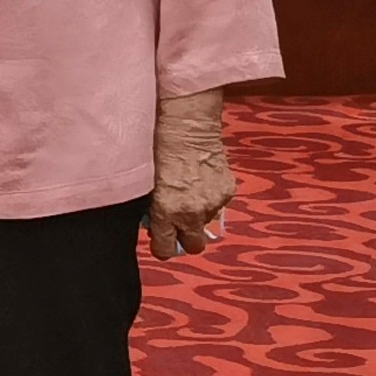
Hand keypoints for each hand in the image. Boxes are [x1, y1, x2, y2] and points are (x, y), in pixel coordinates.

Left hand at [148, 89, 232, 258]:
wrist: (187, 126)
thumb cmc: (158, 148)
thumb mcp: (147, 183)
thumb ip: (152, 206)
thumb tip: (154, 221)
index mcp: (167, 212)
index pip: (165, 249)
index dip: (162, 246)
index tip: (160, 240)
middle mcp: (192, 213)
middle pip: (193, 247)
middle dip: (185, 238)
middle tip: (178, 224)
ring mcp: (213, 203)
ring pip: (206, 223)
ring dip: (198, 214)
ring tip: (189, 191)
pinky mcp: (228, 191)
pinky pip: (218, 204)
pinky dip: (210, 197)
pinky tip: (202, 179)